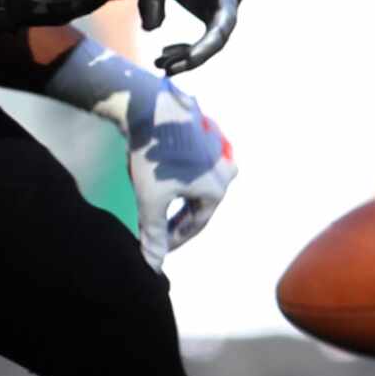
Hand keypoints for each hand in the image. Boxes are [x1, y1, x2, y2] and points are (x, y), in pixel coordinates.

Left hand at [122, 77, 236, 269]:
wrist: (149, 109)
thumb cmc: (153, 159)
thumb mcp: (150, 201)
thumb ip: (154, 234)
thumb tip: (153, 266)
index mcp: (217, 189)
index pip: (195, 225)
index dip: (174, 239)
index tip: (158, 248)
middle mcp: (225, 171)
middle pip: (197, 205)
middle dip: (177, 220)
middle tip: (157, 232)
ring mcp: (218, 152)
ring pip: (195, 186)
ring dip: (178, 199)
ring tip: (158, 207)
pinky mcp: (206, 137)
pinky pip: (193, 167)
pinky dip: (178, 177)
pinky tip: (162, 178)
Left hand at [138, 0, 244, 73]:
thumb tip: (151, 29)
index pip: (223, 27)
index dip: (204, 48)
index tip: (181, 62)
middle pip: (218, 39)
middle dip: (193, 57)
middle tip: (163, 67)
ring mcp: (219, 5)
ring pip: (209, 43)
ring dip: (186, 57)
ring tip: (159, 63)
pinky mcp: (206, 10)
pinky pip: (200, 39)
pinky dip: (183, 49)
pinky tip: (163, 54)